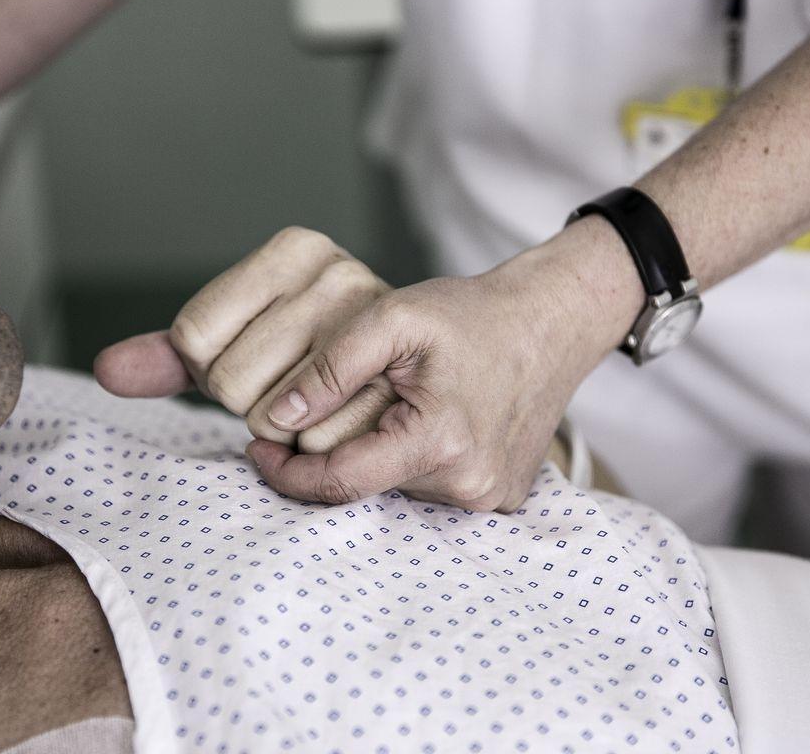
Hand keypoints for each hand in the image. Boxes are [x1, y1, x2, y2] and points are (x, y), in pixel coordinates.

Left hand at [94, 226, 398, 451]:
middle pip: (228, 381)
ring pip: (269, 419)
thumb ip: (172, 355)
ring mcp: (379, 336)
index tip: (250, 357)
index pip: (193, 336)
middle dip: (245, 400)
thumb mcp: (242, 337)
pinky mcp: (401, 390)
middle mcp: (342, 275)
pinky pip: (314, 449)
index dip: (206, 365)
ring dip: (281, 431)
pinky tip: (335, 430)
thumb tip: (107, 371)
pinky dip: (313, 454)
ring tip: (316, 407)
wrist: (435, 364)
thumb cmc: (319, 351)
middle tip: (287, 387)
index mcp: (298, 247)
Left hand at [245, 220, 638, 511]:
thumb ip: (331, 368)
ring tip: (390, 403)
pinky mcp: (501, 497)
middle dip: (333, 453)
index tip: (256, 447)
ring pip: (397, 489)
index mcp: (439, 442)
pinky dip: (412, 460)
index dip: (286, 472)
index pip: (339, 483)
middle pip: (367, 487)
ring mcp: (489, 496)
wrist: (553, 321)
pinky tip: (425, 419)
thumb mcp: (395, 317)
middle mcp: (468, 484)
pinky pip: (432, 489)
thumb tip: (278, 419)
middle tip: (320, 408)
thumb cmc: (473, 314)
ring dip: (377, 455)